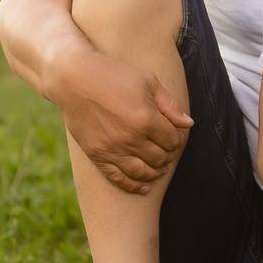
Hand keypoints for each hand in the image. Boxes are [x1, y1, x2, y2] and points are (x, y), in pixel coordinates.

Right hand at [54, 51, 192, 194]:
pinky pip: (119, 179)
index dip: (177, 138)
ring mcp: (113, 149)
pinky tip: (144, 187)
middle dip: (168, 155)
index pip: (173, 140)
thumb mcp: (147, 81)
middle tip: (166, 148)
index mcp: (146, 119)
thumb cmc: (113, 75)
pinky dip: (134, 186)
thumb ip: (170, 105)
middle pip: (160, 158)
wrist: (74, 80)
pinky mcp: (97, 156)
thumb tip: (188, 124)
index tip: (174, 133)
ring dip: (155, 173)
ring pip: (143, 173)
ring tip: (158, 168)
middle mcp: (131, 138)